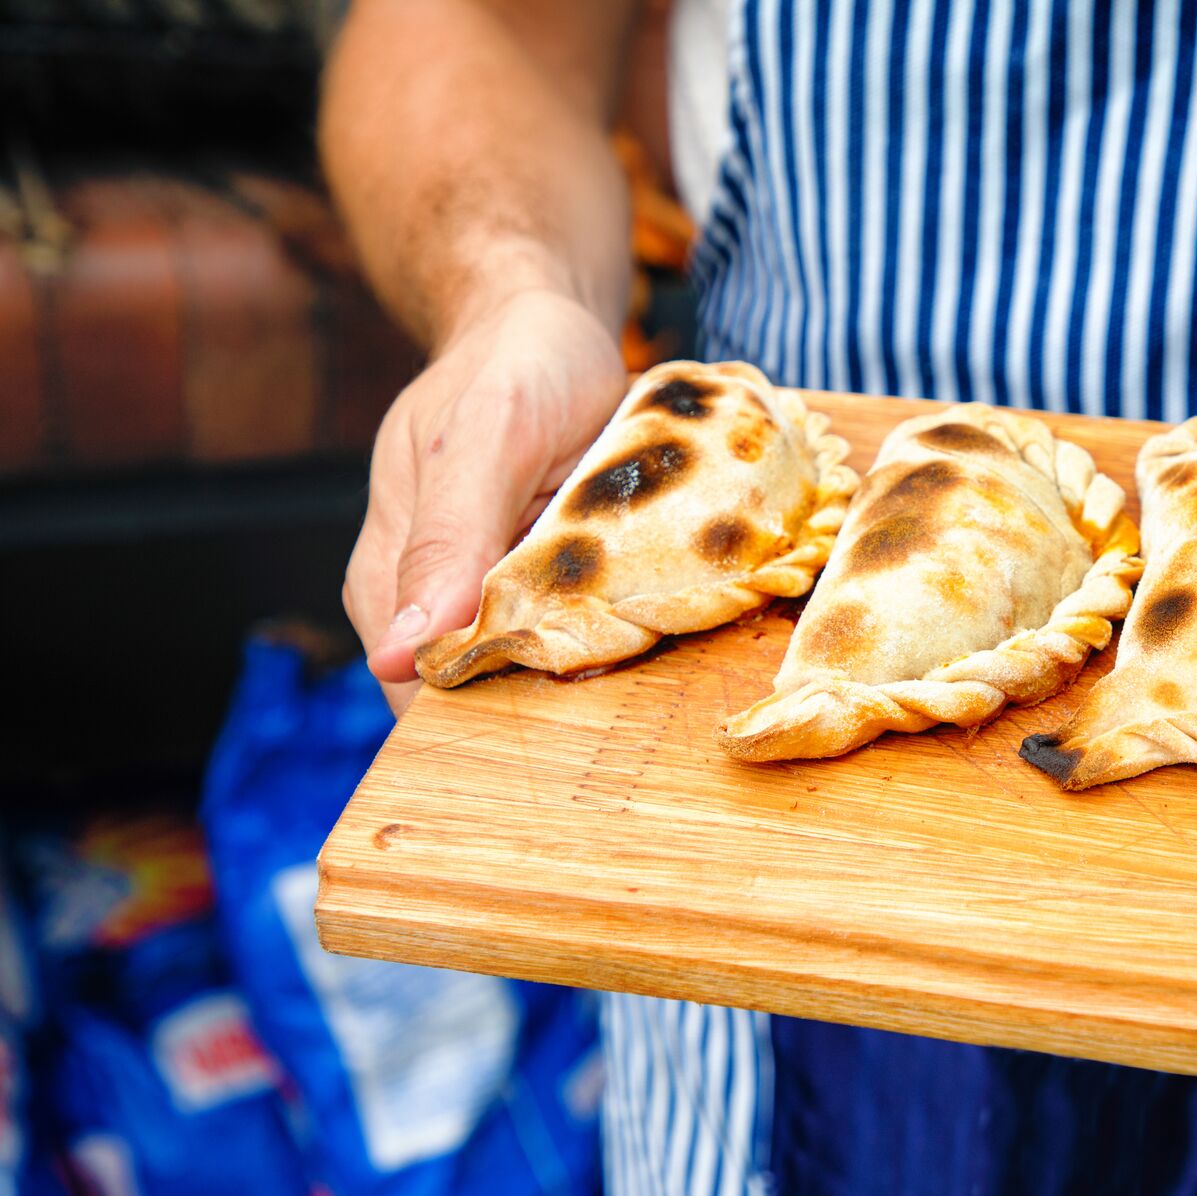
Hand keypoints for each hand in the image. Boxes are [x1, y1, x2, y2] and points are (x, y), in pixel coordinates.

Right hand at [344, 289, 627, 711]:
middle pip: (474, 691)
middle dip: (543, 695)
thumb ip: (446, 540)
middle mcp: (429, 595)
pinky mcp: (539, 583)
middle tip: (616, 664)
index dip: (483, 708)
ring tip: (638, 638)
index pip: (416, 687)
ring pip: (529, 668)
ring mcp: (488, 591)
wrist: (547, 322)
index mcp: (387, 570)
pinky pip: (570, 633)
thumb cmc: (515, 362)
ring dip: (584, 667)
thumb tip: (398, 659)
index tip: (558, 695)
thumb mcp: (488, 435)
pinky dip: (608, 633)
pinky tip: (644, 617)